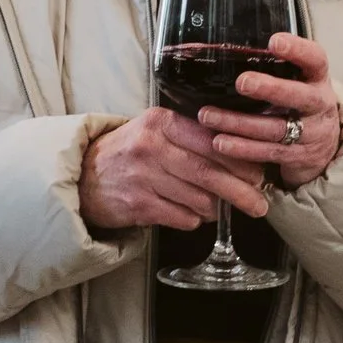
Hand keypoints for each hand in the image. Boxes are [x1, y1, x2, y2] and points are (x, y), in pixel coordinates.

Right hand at [81, 108, 271, 235]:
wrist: (83, 176)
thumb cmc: (129, 152)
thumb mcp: (154, 131)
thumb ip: (191, 136)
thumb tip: (241, 154)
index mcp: (160, 122)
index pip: (210, 141)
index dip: (240, 160)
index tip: (259, 172)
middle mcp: (151, 147)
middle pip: (209, 173)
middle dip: (240, 191)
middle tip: (259, 203)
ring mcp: (142, 178)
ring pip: (198, 199)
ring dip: (215, 208)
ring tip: (218, 207)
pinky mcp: (138, 206)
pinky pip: (182, 218)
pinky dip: (194, 220)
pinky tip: (192, 214)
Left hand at [196, 31, 342, 189]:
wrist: (325, 143)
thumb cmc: (301, 100)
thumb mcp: (300, 80)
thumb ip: (277, 66)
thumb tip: (231, 47)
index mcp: (318, 78)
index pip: (315, 59)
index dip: (298, 50)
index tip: (274, 41)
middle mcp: (319, 104)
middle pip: (299, 96)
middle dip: (271, 89)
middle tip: (242, 82)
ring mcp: (310, 133)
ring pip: (274, 128)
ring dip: (239, 123)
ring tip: (207, 115)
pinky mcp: (297, 156)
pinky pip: (267, 152)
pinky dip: (242, 148)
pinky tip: (219, 142)